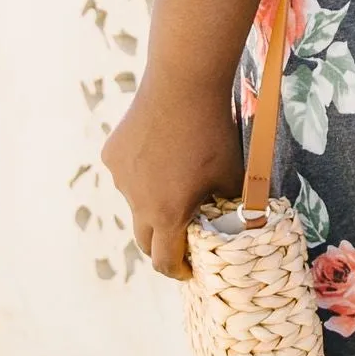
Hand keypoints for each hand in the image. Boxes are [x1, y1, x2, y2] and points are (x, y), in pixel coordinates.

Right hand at [103, 79, 244, 281]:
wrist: (183, 85)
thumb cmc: (213, 132)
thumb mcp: (232, 174)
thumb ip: (233, 205)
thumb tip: (243, 222)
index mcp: (166, 214)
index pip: (164, 261)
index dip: (177, 270)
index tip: (188, 270)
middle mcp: (136, 202)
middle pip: (145, 239)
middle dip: (162, 245)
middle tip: (180, 239)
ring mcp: (120, 178)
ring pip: (135, 202)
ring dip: (152, 202)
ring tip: (176, 178)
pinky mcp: (111, 155)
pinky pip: (127, 174)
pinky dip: (141, 174)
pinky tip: (160, 150)